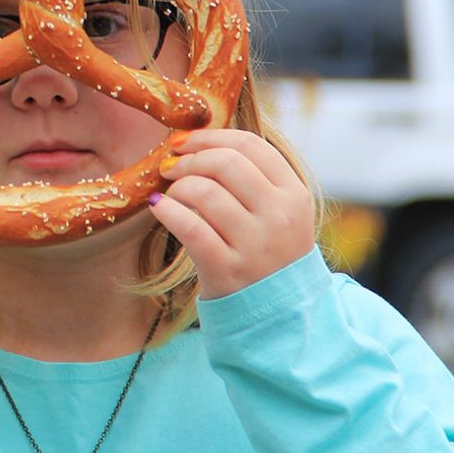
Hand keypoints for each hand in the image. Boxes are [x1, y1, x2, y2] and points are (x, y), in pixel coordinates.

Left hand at [147, 128, 314, 299]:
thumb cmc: (267, 254)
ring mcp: (255, 245)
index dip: (210, 136)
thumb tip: (198, 140)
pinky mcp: (228, 270)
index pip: (250, 145)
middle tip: (171, 167)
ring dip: (178, 187)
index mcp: (294, 194)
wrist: (278, 316)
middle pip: (226, 163)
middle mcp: (279, 216)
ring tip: (171, 195)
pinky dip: (167, 211)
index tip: (184, 142)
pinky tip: (159, 208)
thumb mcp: (278, 213)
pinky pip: (190, 228)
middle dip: (190, 159)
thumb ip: (252, 178)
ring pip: (205, 192)